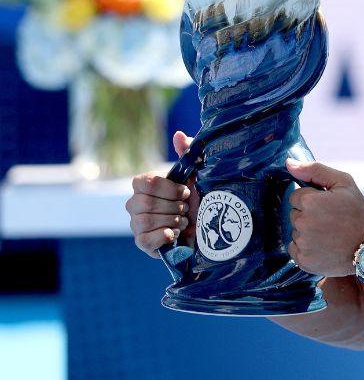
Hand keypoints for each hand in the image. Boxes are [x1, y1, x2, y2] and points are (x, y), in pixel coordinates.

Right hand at [126, 131, 200, 257]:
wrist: (210, 227)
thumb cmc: (202, 198)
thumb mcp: (199, 175)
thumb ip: (188, 154)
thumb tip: (178, 134)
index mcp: (146, 186)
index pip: (142, 182)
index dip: (167, 188)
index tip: (186, 192)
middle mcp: (136, 204)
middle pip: (143, 204)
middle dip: (173, 207)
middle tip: (187, 208)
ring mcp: (137, 225)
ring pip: (144, 222)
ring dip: (171, 221)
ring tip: (184, 221)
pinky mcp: (144, 244)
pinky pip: (144, 240)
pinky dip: (163, 236)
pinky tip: (175, 234)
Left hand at [287, 160, 363, 277]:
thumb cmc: (358, 212)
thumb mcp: (344, 182)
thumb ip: (314, 170)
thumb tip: (288, 163)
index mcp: (310, 201)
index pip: (296, 196)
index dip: (312, 200)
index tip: (328, 206)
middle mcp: (302, 223)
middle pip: (294, 214)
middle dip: (308, 215)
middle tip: (330, 221)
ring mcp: (302, 244)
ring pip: (295, 232)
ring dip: (307, 232)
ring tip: (329, 235)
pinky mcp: (303, 261)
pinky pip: (295, 249)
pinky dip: (306, 248)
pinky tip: (323, 246)